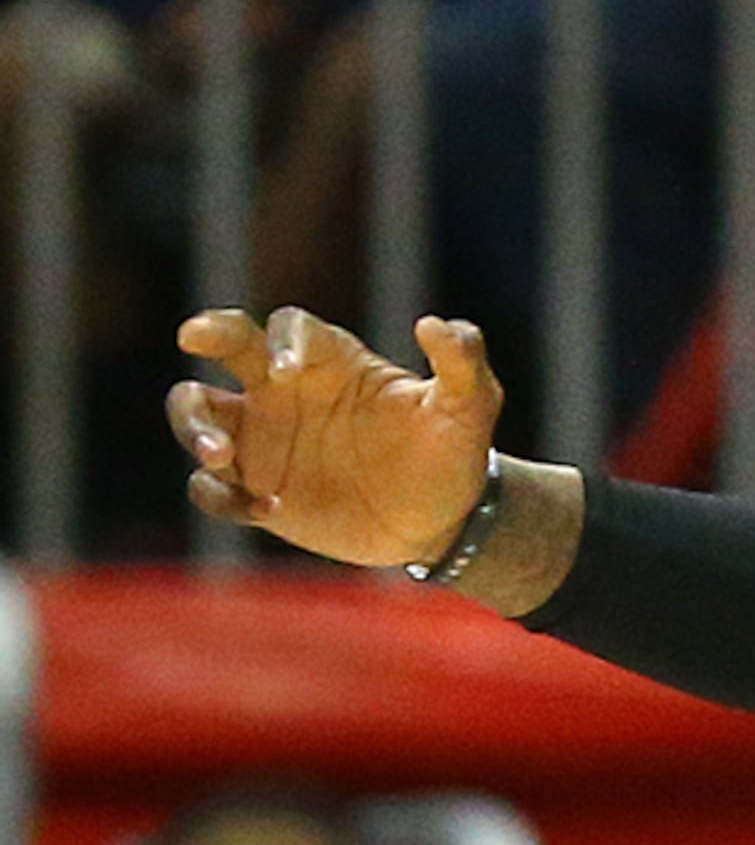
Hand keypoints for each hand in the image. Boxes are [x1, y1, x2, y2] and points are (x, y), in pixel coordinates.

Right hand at [169, 304, 499, 567]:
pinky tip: (266, 508)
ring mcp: (264, 440)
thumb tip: (437, 323)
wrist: (443, 522)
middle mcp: (284, 391)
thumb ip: (462, 363)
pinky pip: (211, 487)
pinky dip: (221, 495)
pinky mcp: (258, 490)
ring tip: (222, 456)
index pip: (287, 326)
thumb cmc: (452, 454)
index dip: (280, 337)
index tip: (287, 368)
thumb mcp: (470, 409)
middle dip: (205, 334)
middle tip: (194, 341)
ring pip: (196, 411)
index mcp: (328, 360)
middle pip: (223, 343)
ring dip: (194, 426)